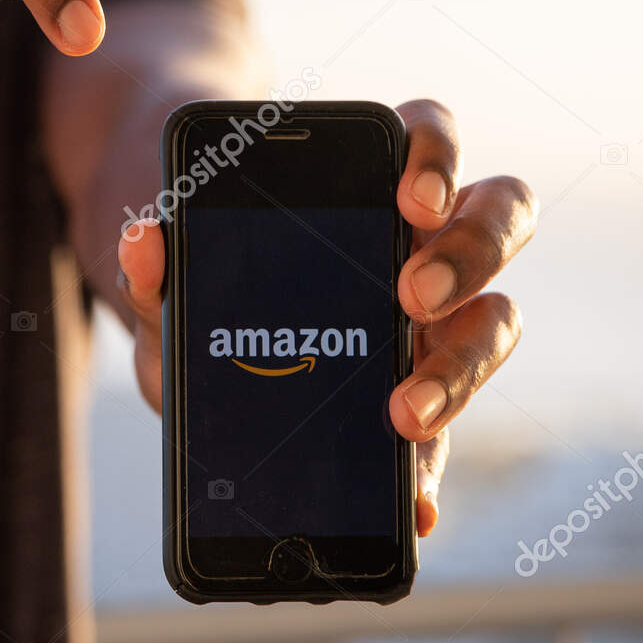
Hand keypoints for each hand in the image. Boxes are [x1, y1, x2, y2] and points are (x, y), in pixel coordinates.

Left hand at [115, 100, 536, 535]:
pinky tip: (415, 509)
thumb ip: (154, 261)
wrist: (190, 317)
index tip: (408, 198)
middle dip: (469, 253)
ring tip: (406, 412)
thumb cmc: (195, 262)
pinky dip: (431, 474)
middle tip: (412, 296)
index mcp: (369, 180)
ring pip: (499, 320)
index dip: (434, 154)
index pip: (428, 133)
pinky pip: (445, 436)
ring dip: (465, 366)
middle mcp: (424, 238)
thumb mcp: (167, 264)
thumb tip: (143, 243)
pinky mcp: (420, 401)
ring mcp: (435, 320)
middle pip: (499, 216)